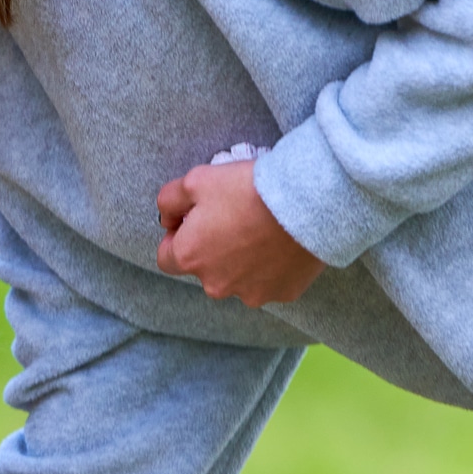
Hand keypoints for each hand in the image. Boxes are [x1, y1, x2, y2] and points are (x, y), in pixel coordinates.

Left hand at [156, 161, 323, 307]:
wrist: (306, 200)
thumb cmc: (248, 188)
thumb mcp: (195, 180)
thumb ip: (169, 200)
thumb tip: (167, 219)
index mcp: (190, 258)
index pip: (166, 258)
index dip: (177, 237)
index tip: (193, 221)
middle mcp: (215, 284)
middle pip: (205, 269)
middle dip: (212, 249)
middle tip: (234, 219)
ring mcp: (250, 293)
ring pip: (238, 279)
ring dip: (242, 261)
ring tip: (261, 230)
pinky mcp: (282, 293)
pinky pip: (270, 282)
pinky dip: (272, 267)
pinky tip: (282, 244)